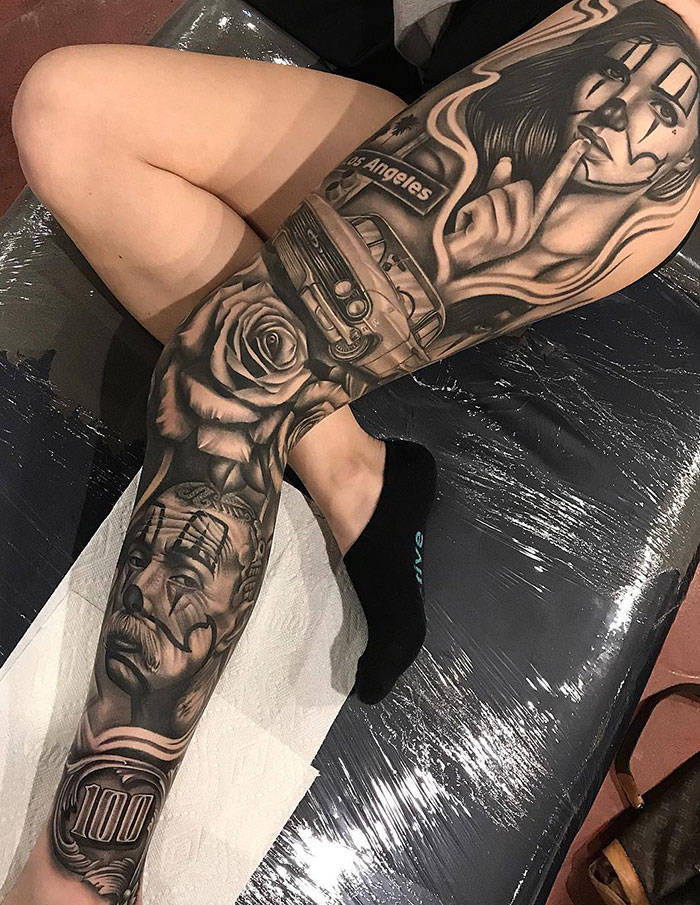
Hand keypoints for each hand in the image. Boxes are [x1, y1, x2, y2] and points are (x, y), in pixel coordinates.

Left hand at [444, 138, 589, 273]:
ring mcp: (507, 237)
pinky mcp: (490, 235)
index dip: (566, 166)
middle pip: (522, 185)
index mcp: (528, 225)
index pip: (550, 192)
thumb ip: (500, 186)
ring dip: (479, 202)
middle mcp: (523, 233)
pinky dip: (467, 209)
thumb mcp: (488, 209)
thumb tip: (507, 161)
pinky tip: (463, 228)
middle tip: (484, 214)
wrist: (448, 263)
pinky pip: (482, 202)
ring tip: (471, 224)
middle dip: (500, 190)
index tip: (581, 142)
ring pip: (499, 194)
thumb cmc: (469, 235)